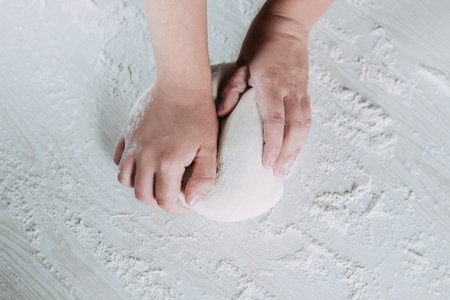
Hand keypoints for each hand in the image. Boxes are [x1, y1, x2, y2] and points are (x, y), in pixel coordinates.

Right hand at [114, 82, 217, 214]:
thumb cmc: (199, 114)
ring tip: (155, 182)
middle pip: (142, 195)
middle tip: (170, 196)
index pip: (165, 200)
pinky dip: (127, 168)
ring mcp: (133, 145)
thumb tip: (191, 201)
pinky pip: (118, 159)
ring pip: (125, 180)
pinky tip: (142, 164)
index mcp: (167, 162)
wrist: (181, 84)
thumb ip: (204, 178)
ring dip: (140, 187)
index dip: (176, 208)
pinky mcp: (127, 134)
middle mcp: (145, 157)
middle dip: (157, 202)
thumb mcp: (209, 148)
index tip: (184, 204)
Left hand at [218, 7, 311, 176]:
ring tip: (288, 167)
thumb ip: (232, 89)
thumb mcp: (241, 62)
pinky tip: (296, 147)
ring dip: (297, 149)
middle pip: (294, 129)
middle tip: (278, 173)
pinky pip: (308, 117)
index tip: (267, 164)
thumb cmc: (262, 41)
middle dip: (287, 154)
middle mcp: (290, 90)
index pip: (275, 122)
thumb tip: (220, 114)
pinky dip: (303, 136)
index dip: (272, 145)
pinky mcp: (306, 90)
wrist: (288, 24)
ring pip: (304, 125)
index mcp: (272, 84)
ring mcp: (301, 90)